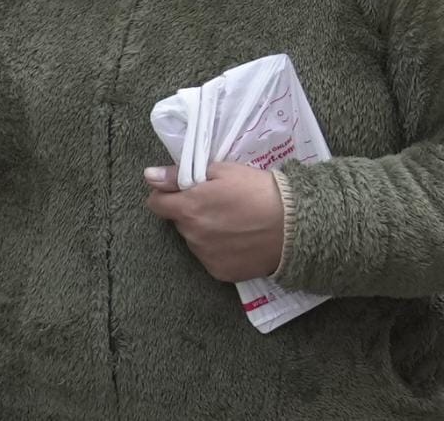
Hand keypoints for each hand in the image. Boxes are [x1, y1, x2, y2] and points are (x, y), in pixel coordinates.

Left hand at [145, 163, 284, 282]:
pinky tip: (242, 240)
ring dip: (208, 231)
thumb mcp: (224, 171)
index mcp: (188, 208)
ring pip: (197, 240)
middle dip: (194, 212)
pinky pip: (212, 258)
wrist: (294, 224)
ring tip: (237, 223)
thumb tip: (149, 176)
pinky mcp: (220, 272)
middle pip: (181, 222)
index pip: (156, 203)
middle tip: (221, 204)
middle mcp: (191, 236)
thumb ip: (182, 174)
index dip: (167, 194)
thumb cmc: (260, 190)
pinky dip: (222, 249)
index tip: (185, 191)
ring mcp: (205, 257)